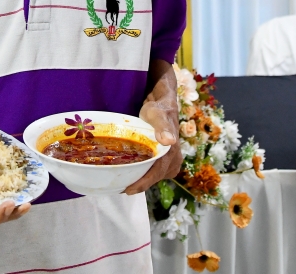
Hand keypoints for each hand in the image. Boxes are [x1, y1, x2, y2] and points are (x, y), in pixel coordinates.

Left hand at [126, 60, 181, 194]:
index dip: (143, 183)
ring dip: (142, 180)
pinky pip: (156, 171)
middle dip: (139, 184)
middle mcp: (174, 160)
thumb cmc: (159, 109)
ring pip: (156, 176)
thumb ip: (163, 126)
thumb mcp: (158, 114)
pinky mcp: (167, 160)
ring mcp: (171, 161)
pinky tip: (133, 173)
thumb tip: (170, 140)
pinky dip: (145, 174)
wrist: (163, 105)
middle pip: (155, 177)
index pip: (157, 173)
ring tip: (125, 182)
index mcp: (172, 152)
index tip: (127, 190)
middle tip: (121, 188)